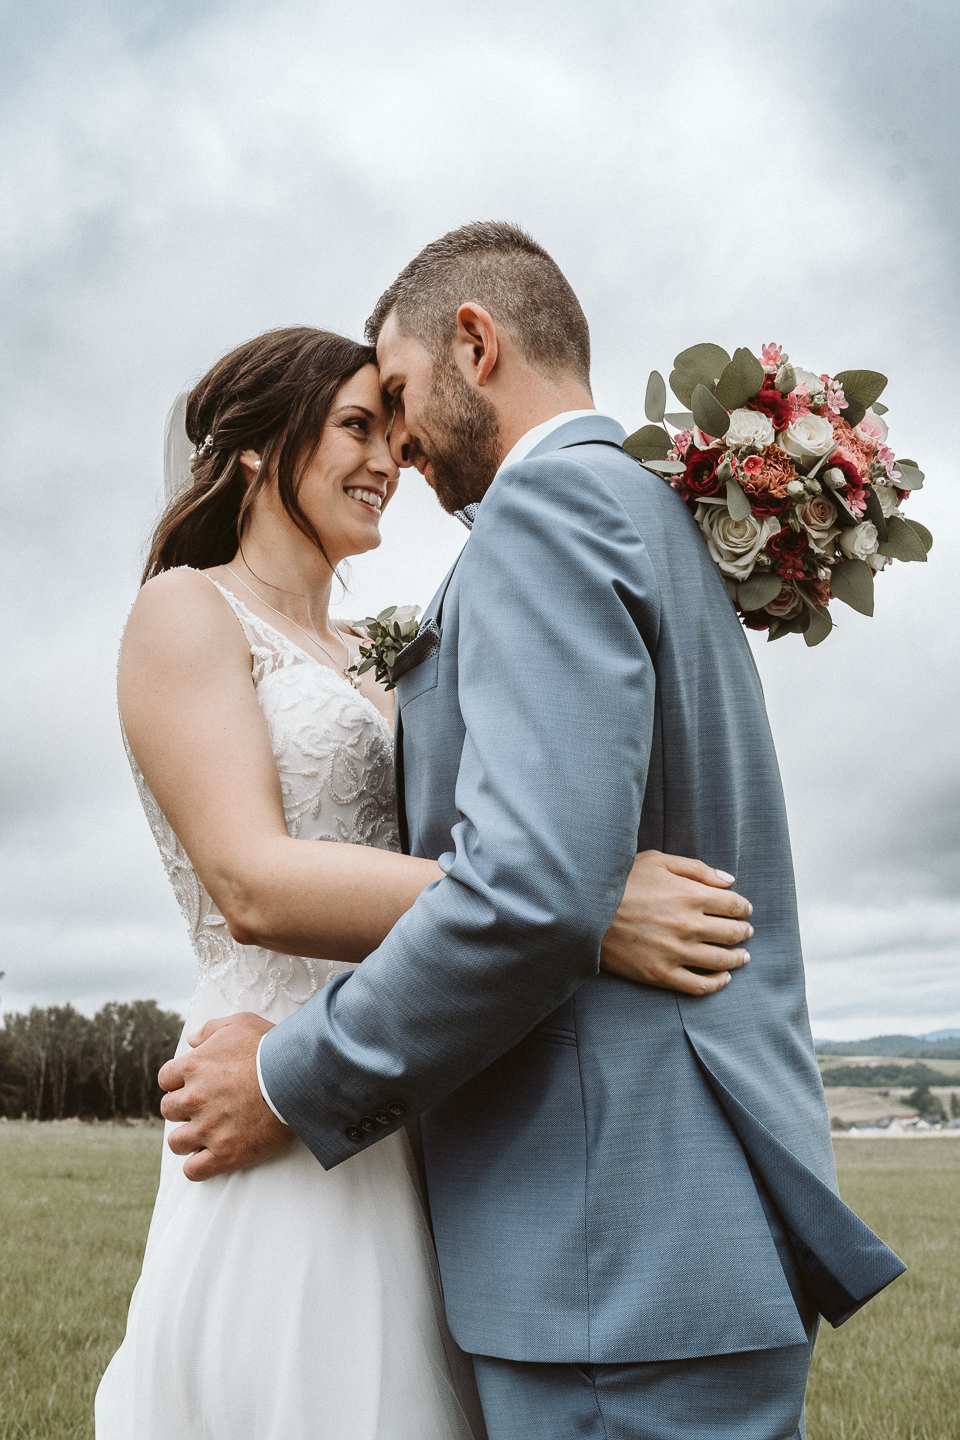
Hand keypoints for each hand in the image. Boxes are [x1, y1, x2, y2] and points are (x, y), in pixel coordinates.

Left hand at [158, 1012, 294, 1180]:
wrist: (299, 1077)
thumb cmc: (272, 1047)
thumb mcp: (240, 1023)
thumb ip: (210, 1030)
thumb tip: (191, 1040)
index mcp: (194, 1066)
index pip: (166, 1079)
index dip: (179, 1082)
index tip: (193, 1084)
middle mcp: (194, 1098)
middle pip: (169, 1110)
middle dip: (183, 1109)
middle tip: (205, 1107)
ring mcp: (208, 1129)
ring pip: (177, 1142)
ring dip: (188, 1138)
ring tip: (207, 1134)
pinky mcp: (225, 1153)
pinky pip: (194, 1170)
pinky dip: (198, 1167)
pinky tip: (210, 1157)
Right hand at [600, 850, 753, 995]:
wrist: (585, 912)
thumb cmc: (621, 882)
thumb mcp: (657, 862)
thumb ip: (696, 868)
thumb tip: (728, 880)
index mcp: (690, 895)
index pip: (733, 905)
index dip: (743, 908)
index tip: (744, 910)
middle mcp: (688, 925)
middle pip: (732, 933)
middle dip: (743, 932)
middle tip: (746, 932)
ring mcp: (676, 952)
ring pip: (721, 961)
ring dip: (737, 959)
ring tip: (741, 957)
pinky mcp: (661, 974)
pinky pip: (700, 985)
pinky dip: (717, 983)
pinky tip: (723, 978)